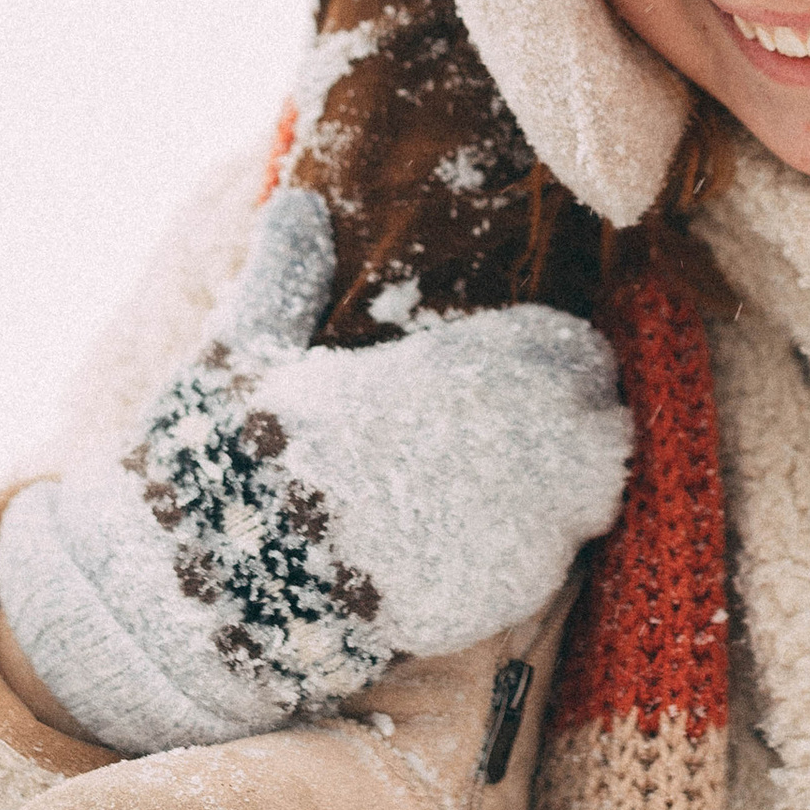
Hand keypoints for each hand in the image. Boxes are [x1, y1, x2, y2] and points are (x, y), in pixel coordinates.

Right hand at [0, 187, 634, 754]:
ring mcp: (498, 530)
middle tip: (545, 421)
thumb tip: (295, 203)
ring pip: (596, 492)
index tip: (532, 360)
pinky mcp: (492, 601)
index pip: (561, 346)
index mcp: (435, 378)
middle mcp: (487, 449)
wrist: (209, 606)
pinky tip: (499, 537)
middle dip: (582, 416)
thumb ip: (283, 280)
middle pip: (600, 420)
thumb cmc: (220, 469)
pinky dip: (547, 546)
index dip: (554, 353)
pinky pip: (561, 562)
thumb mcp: (237, 358)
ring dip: (575, 481)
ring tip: (527, 479)